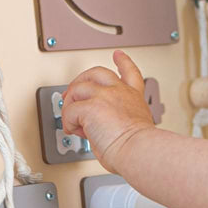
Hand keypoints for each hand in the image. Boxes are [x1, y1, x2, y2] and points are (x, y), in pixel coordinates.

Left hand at [60, 51, 156, 172]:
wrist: (139, 150)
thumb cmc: (139, 148)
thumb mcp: (135, 128)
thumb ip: (117, 121)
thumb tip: (100, 129)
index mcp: (133, 97)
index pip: (130, 72)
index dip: (123, 62)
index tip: (119, 56)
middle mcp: (120, 92)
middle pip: (96, 72)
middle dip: (80, 81)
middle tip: (72, 96)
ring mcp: (104, 96)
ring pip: (77, 88)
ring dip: (71, 106)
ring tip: (73, 121)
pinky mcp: (90, 106)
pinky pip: (70, 110)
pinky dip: (68, 122)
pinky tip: (75, 131)